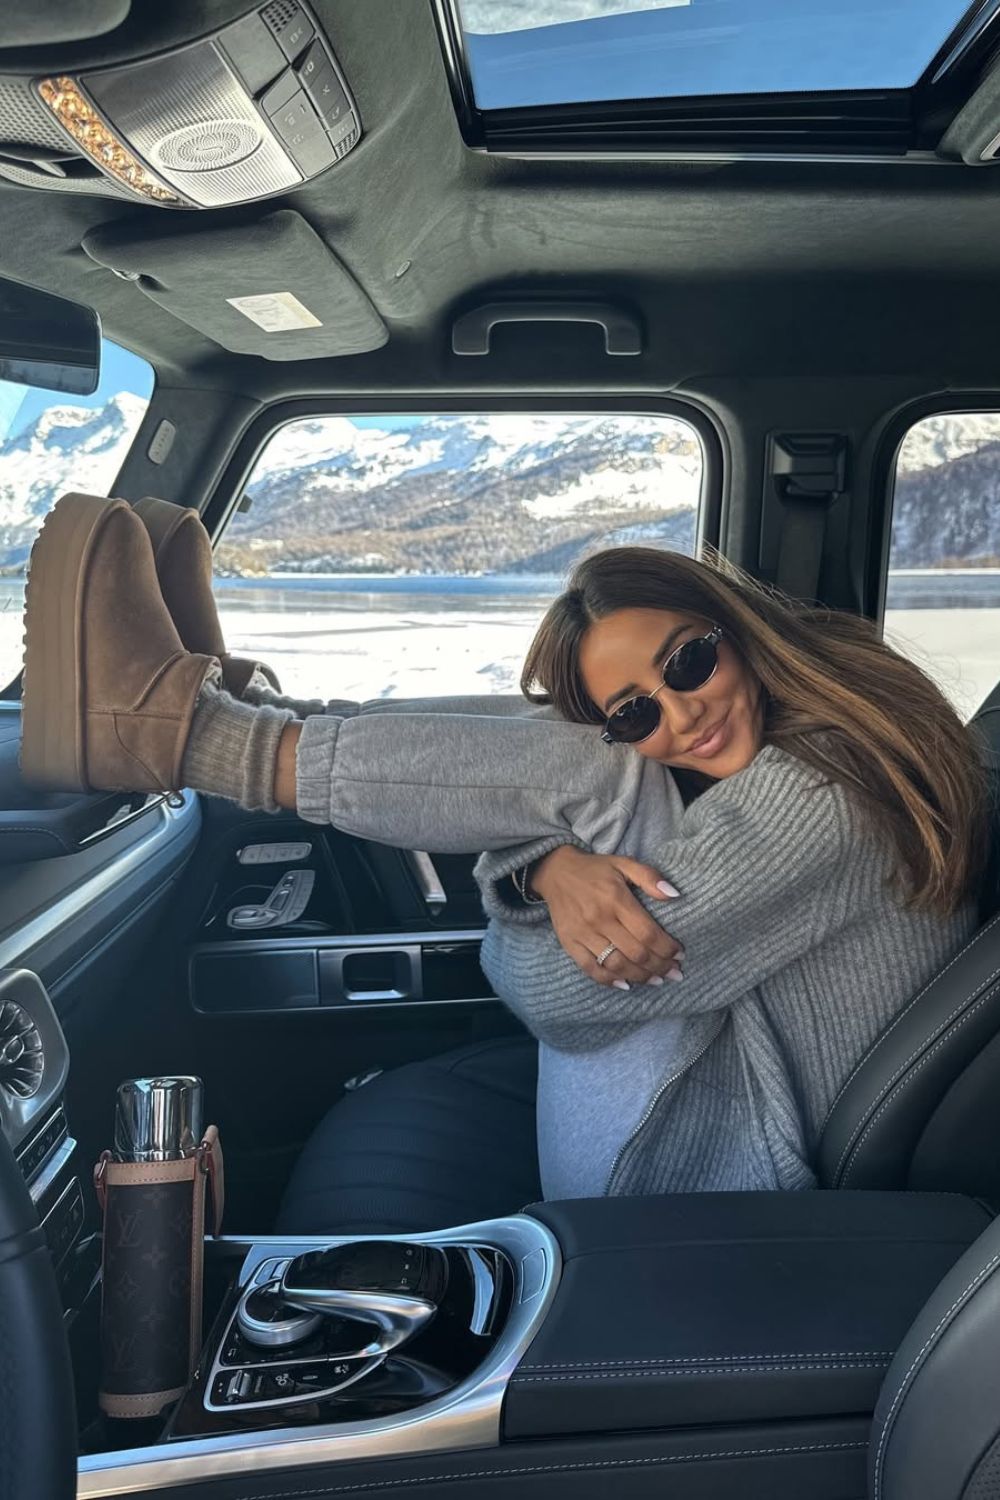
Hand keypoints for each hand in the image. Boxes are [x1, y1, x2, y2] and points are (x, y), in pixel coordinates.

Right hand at [529, 846, 682, 989]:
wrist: (556, 872)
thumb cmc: (595, 869)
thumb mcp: (624, 863)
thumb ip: (650, 877)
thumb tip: (675, 894)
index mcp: (616, 899)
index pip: (648, 933)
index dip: (667, 948)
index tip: (680, 954)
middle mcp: (600, 918)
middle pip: (636, 953)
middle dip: (660, 966)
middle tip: (674, 972)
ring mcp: (583, 933)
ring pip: (616, 965)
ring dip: (640, 977)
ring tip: (657, 980)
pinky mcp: (569, 943)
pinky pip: (590, 969)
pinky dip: (610, 980)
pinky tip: (626, 984)